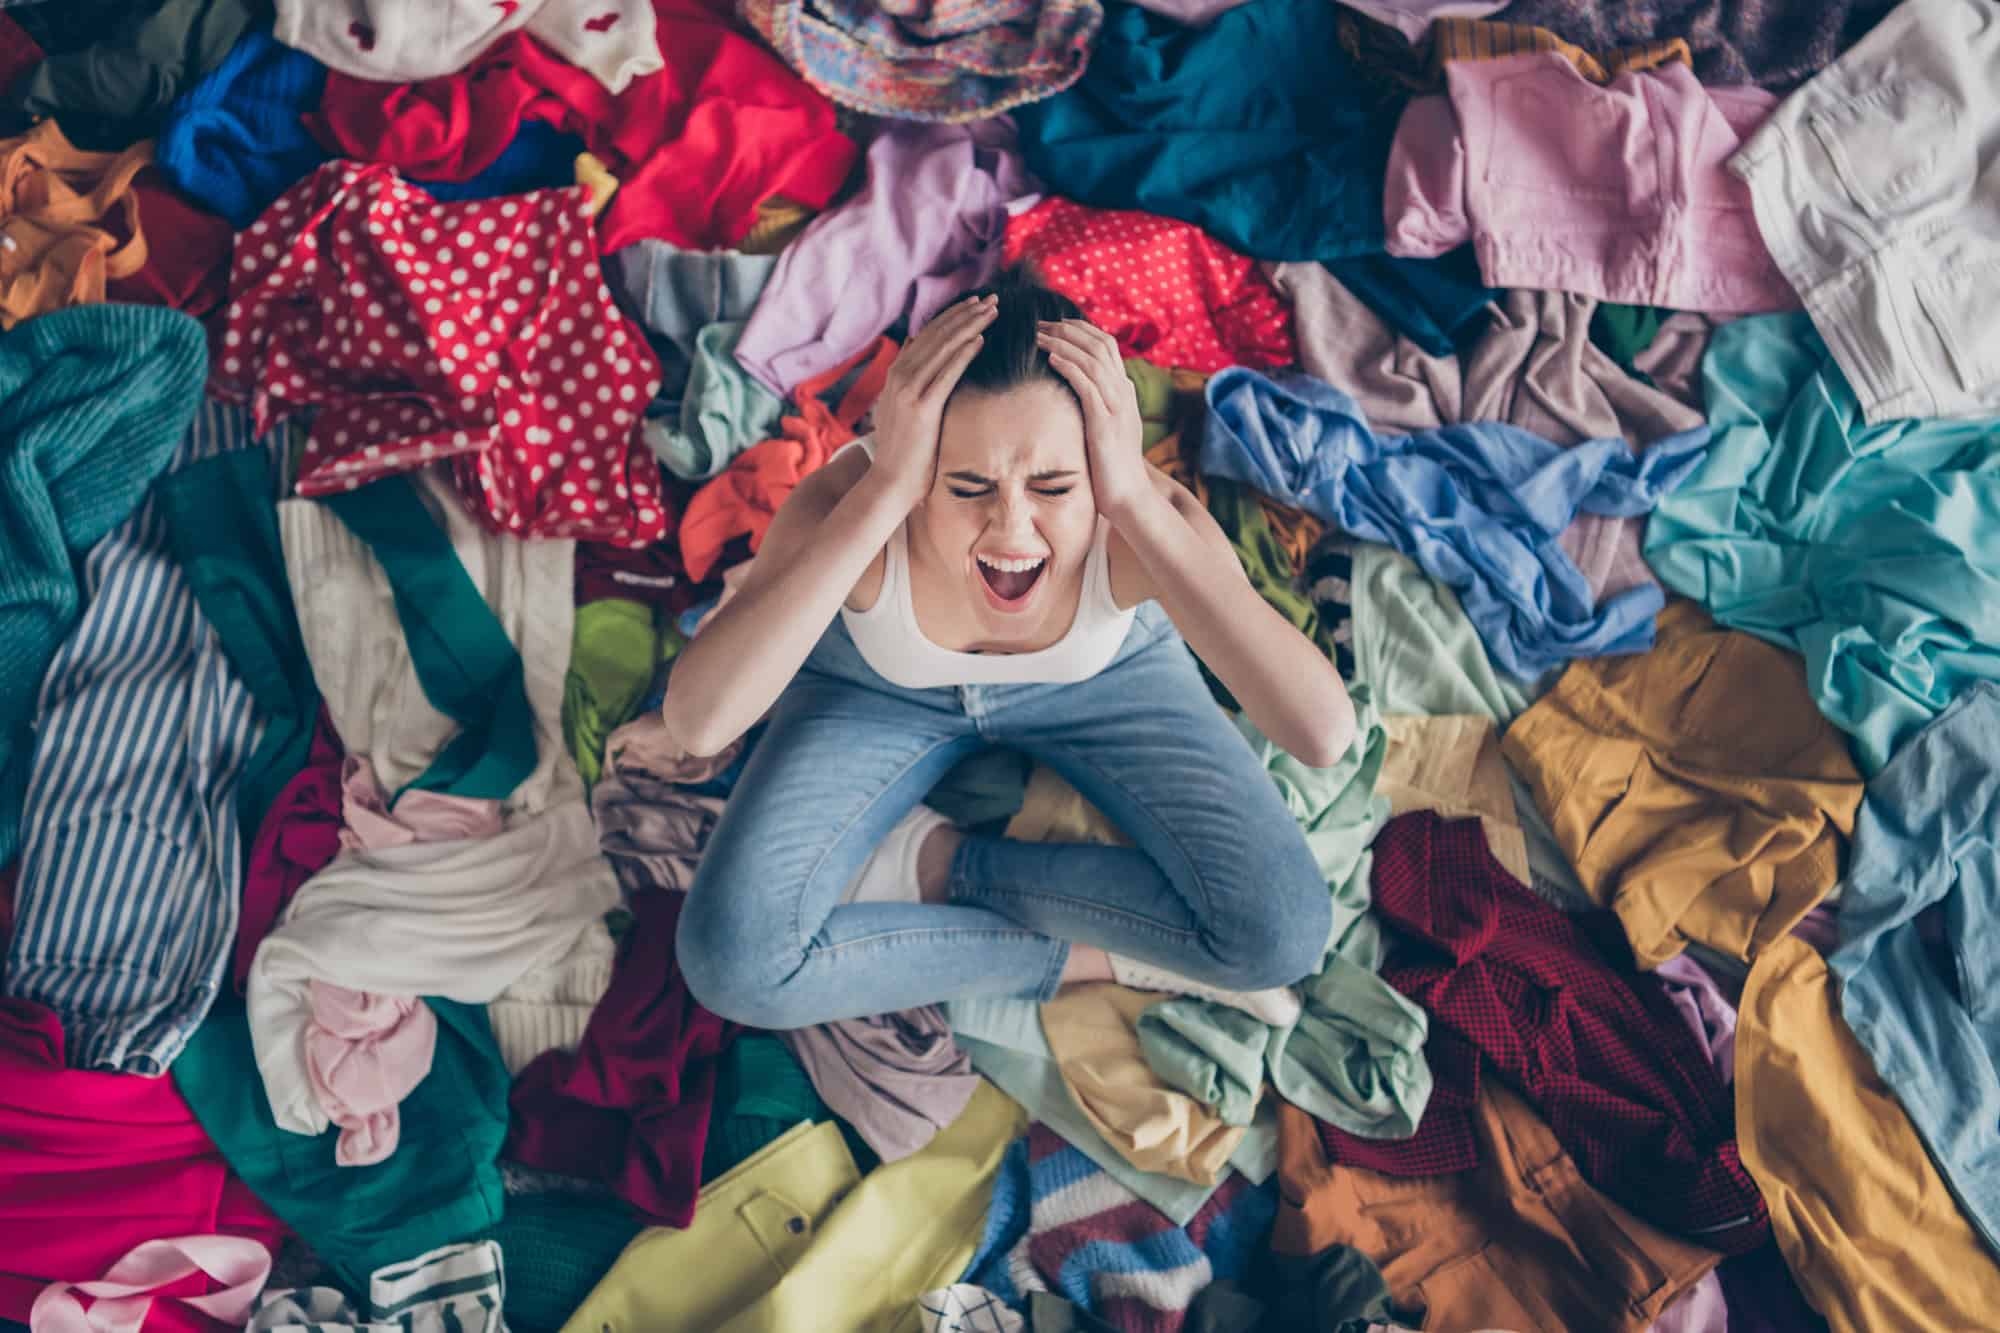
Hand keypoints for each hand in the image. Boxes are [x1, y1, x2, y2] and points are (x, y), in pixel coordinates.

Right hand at [868, 294, 995, 507]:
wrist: (890, 481)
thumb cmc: (903, 449)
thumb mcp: (900, 406)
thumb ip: (908, 375)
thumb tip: (915, 344)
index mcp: (896, 374)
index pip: (928, 334)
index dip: (953, 316)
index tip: (976, 305)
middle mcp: (899, 376)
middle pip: (937, 335)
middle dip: (966, 314)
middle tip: (991, 300)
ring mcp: (907, 391)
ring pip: (943, 348)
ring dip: (969, 326)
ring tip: (992, 312)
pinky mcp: (920, 408)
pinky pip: (945, 374)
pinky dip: (962, 354)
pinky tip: (979, 340)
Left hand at [1037, 319, 1149, 518]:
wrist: (1129, 497)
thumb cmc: (1112, 467)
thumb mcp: (1107, 429)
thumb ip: (1098, 406)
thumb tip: (1077, 393)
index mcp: (1124, 391)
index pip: (1106, 346)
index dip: (1080, 330)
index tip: (1055, 325)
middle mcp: (1124, 393)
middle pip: (1100, 344)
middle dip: (1068, 329)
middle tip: (1040, 324)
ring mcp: (1117, 407)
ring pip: (1092, 360)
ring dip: (1064, 344)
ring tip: (1039, 336)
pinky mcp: (1105, 423)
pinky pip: (1087, 385)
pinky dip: (1069, 367)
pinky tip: (1051, 359)